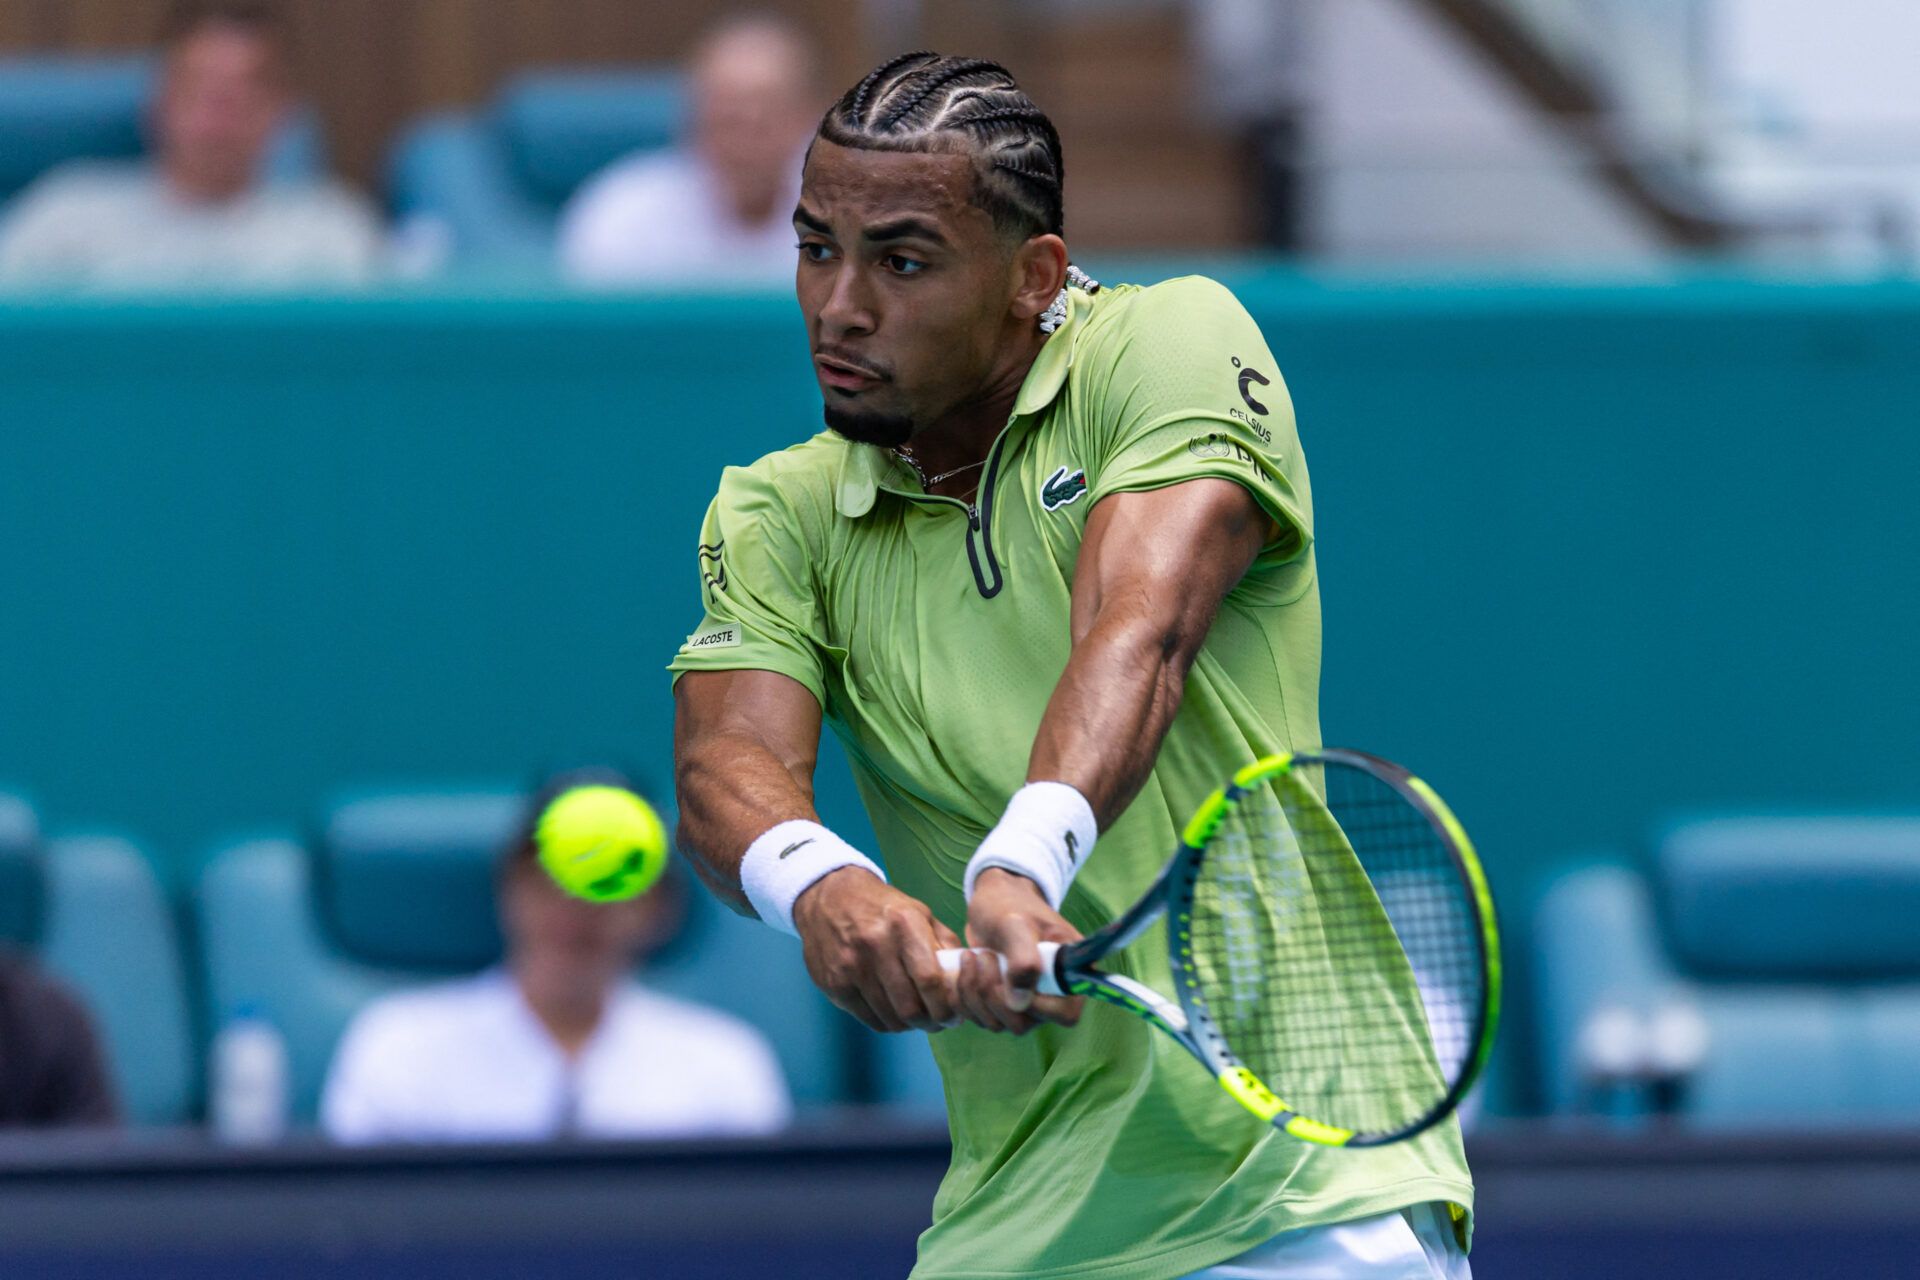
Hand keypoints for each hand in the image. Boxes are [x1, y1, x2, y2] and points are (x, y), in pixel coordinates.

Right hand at [792, 866, 964, 1032]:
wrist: (829, 896)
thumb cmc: (882, 907)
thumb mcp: (918, 912)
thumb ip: (943, 943)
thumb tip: (964, 979)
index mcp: (903, 924)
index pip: (930, 980)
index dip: (946, 1006)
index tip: (955, 1015)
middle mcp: (875, 945)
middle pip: (909, 1006)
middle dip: (930, 1022)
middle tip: (938, 1023)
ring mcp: (851, 966)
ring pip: (889, 1016)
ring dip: (909, 1025)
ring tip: (917, 1018)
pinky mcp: (834, 983)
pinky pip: (867, 1018)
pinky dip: (886, 1022)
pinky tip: (893, 1013)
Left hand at [954, 868, 1084, 1034]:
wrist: (993, 901)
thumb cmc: (1010, 906)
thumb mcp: (1016, 925)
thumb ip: (1023, 961)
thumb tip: (1020, 1002)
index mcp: (1068, 974)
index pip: (1065, 1014)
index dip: (1036, 1005)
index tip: (1010, 976)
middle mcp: (1049, 995)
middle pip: (1024, 1023)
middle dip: (994, 994)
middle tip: (984, 957)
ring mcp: (1024, 1002)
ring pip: (998, 1023)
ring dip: (975, 994)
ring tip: (972, 957)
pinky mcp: (1000, 1003)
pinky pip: (981, 1017)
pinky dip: (965, 997)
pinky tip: (963, 968)